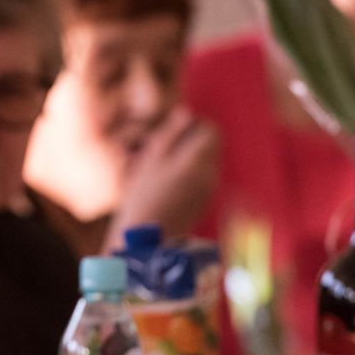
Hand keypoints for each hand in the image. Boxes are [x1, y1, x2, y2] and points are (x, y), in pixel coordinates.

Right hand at [106, 107, 219, 249]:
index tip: (172, 131)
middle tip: (162, 148)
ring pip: (205, 163)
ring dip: (186, 159)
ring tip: (157, 168)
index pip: (211, 130)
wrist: (147, 242)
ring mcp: (208, 191)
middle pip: (210, 146)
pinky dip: (187, 176)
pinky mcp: (202, 204)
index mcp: (198, 160)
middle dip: (189, 142)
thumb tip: (186, 113)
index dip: (193, 125)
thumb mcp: (150, 158)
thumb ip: (170, 133)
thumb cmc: (142, 196)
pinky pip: (200, 180)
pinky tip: (163, 186)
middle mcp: (210, 174)